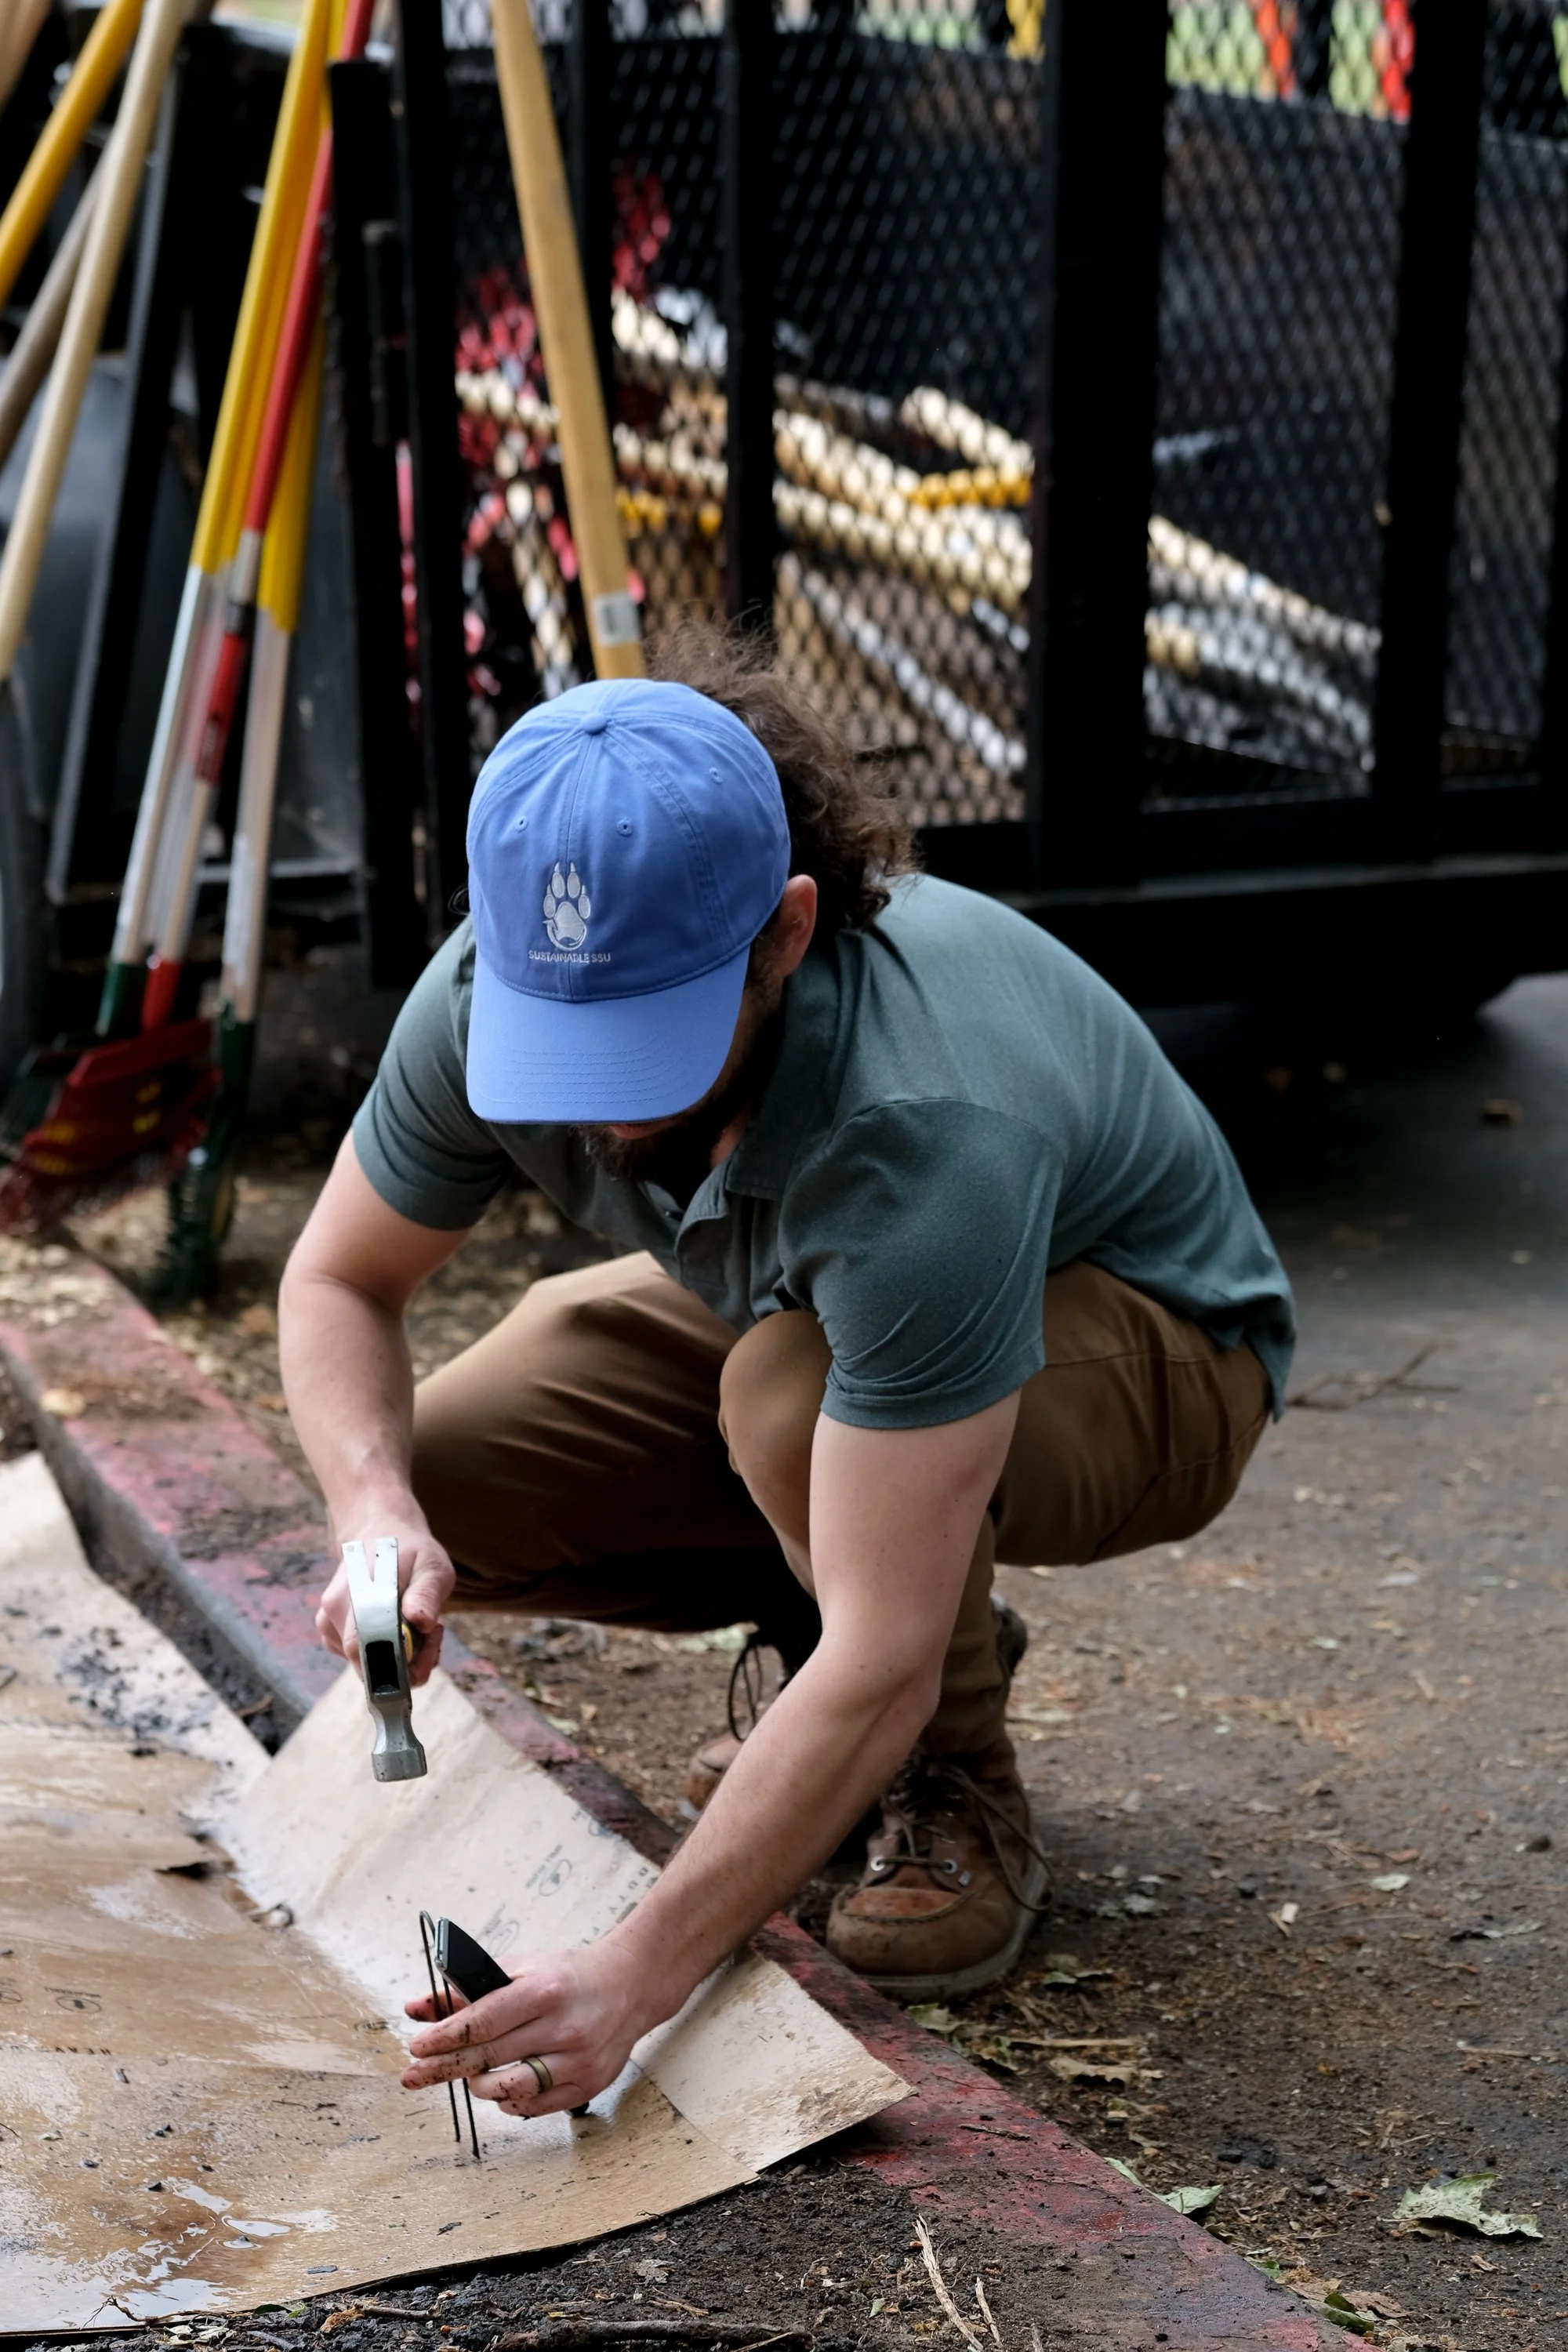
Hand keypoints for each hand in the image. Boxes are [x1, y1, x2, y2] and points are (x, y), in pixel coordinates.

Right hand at [314, 1507, 454, 1687]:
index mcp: (358, 1593)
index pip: (368, 1650)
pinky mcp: (330, 1632)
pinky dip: (382, 1653)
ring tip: (417, 1623)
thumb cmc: (410, 1551)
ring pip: (363, 1663)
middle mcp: (335, 1610)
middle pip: (366, 1664)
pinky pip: (358, 1658)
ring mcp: (328, 1622)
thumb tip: (420, 1622)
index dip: (401, 1665)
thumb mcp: (431, 1565)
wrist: (379, 1533)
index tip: (431, 1648)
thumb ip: (426, 1593)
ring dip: (396, 1657)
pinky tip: (400, 1629)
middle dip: (405, 1662)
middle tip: (433, 1633)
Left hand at [401, 1945, 649, 2117]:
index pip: (482, 2023)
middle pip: (488, 2058)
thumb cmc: (568, 1976)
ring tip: (471, 2073)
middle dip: (443, 2068)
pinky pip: (533, 2106)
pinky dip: (510, 2100)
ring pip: (509, 2090)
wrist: (629, 1986)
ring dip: (478, 2085)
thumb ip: (469, 1989)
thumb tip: (418, 2008)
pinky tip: (504, 2084)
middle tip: (413, 2075)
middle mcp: (562, 2027)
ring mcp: (578, 2061)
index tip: (417, 2047)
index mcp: (543, 1991)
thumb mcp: (520, 1968)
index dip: (444, 2038)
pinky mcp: (588, 2086)